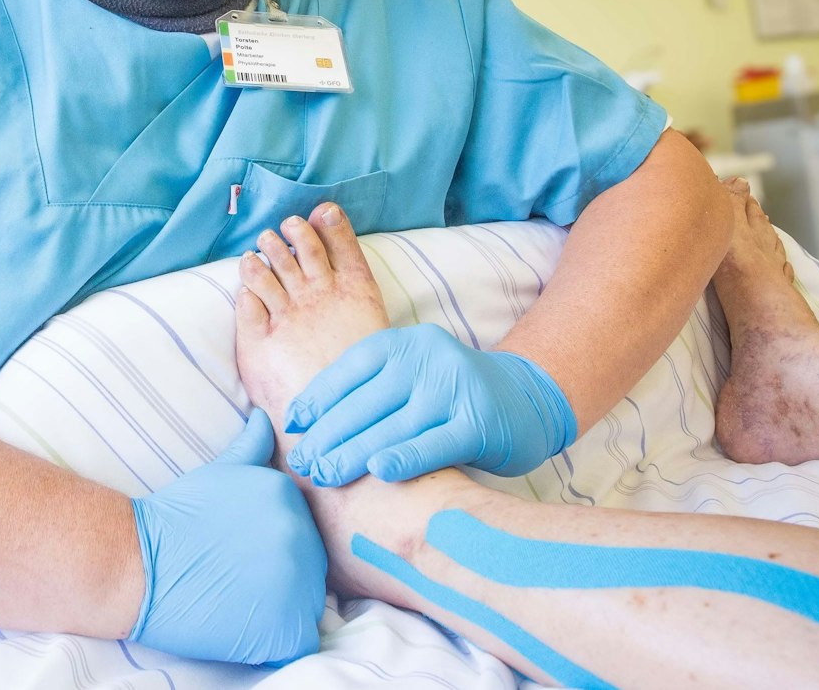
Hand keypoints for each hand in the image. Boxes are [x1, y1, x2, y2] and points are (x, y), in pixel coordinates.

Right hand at [128, 408, 327, 664]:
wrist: (137, 562)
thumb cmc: (173, 518)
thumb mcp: (220, 471)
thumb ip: (253, 447)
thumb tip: (264, 417)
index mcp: (288, 497)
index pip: (305, 533)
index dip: (278, 551)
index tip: (244, 558)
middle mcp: (300, 534)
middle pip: (311, 569)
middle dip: (284, 579)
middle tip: (239, 583)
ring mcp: (296, 581)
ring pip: (309, 605)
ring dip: (283, 609)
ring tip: (239, 605)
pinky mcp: (284, 625)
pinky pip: (301, 641)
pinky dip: (278, 641)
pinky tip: (247, 631)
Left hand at [284, 323, 574, 485]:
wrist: (526, 399)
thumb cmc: (450, 395)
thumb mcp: (410, 376)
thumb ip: (368, 390)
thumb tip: (305, 422)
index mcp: (403, 342)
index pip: (349, 370)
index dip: (317, 398)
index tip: (291, 426)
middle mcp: (427, 357)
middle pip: (365, 401)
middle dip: (328, 434)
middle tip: (301, 464)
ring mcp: (455, 387)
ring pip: (392, 424)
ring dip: (353, 453)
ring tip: (325, 477)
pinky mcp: (480, 421)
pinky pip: (434, 442)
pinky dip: (406, 457)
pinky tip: (379, 473)